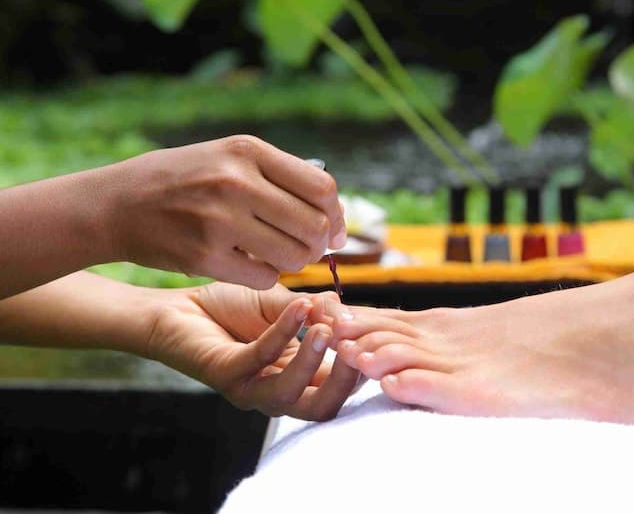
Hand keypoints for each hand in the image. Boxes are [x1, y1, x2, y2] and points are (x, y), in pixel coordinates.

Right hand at [106, 135, 345, 288]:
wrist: (115, 204)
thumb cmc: (182, 181)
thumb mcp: (228, 157)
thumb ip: (278, 175)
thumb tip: (335, 212)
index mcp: (247, 151)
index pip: (322, 188)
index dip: (337, 215)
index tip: (335, 230)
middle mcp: (236, 182)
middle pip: (314, 225)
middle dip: (321, 244)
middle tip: (311, 249)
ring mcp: (218, 220)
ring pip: (294, 255)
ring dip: (297, 262)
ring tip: (282, 257)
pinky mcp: (203, 256)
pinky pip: (264, 277)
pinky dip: (268, 277)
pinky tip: (254, 266)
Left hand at [146, 281, 361, 419]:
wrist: (178, 307)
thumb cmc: (231, 308)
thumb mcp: (285, 304)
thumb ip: (316, 310)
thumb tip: (347, 311)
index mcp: (298, 376)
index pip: (340, 385)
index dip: (361, 364)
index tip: (377, 333)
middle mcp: (276, 390)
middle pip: (323, 407)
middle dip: (346, 381)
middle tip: (361, 347)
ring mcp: (250, 387)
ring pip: (292, 394)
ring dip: (313, 361)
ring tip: (328, 328)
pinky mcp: (225, 374)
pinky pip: (261, 359)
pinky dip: (284, 332)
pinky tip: (298, 307)